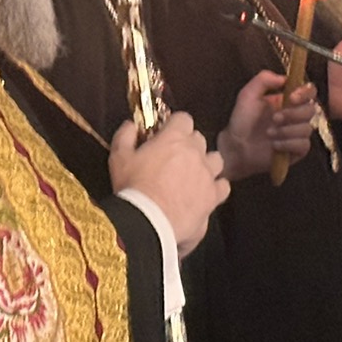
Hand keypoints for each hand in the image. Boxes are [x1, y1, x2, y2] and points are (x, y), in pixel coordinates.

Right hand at [110, 111, 228, 256]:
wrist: (148, 222)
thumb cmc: (132, 188)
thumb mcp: (119, 157)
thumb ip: (125, 135)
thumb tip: (131, 125)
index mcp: (174, 138)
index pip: (183, 118)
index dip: (174, 124)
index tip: (165, 133)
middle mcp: (196, 153)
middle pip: (199, 138)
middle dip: (188, 144)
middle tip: (173, 156)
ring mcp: (207, 175)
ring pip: (215, 160)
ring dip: (205, 163)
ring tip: (192, 174)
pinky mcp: (213, 198)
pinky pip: (223, 186)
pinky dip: (215, 188)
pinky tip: (204, 193)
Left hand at [216, 70, 314, 179]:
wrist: (236, 147)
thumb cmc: (242, 120)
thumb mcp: (248, 95)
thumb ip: (263, 80)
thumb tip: (284, 78)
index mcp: (287, 100)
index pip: (308, 91)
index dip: (304, 93)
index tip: (291, 98)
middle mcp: (295, 115)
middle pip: (311, 110)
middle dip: (292, 114)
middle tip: (274, 119)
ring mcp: (297, 133)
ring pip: (307, 128)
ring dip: (286, 131)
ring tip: (269, 133)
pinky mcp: (297, 150)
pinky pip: (303, 145)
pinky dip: (288, 144)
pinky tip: (274, 145)